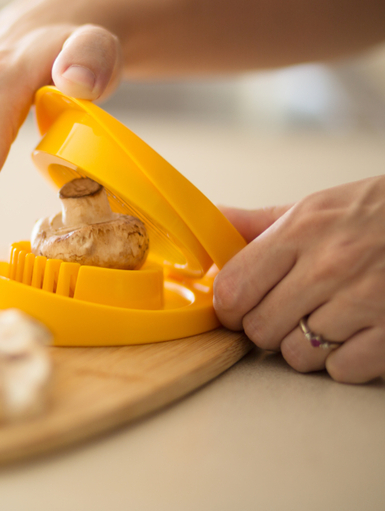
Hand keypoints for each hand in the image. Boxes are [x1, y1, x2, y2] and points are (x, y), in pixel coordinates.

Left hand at [214, 176, 384, 382]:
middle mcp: (329, 266)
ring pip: (296, 356)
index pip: (232, 289)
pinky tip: (357, 334)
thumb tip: (210, 220)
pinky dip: (345, 360)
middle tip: (289, 313)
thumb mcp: (315, 208)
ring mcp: (365, 300)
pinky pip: (341, 370)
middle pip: (259, 329)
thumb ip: (258, 224)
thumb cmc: (378, 215)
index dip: (229, 307)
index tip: (239, 307)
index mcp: (301, 231)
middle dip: (267, 328)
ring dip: (306, 347)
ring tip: (329, 321)